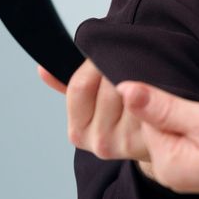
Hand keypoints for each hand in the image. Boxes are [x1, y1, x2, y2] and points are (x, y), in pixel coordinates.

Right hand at [37, 62, 154, 178]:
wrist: (153, 141)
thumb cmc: (121, 113)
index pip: (79, 85)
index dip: (94, 63)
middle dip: (119, 67)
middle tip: (130, 60)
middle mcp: (99, 142)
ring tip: (144, 74)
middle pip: (107, 86)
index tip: (106, 54)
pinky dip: (154, 89)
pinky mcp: (150, 138)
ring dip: (138, 75)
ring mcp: (125, 143)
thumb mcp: (92, 100)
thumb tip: (42, 69)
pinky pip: (150, 101)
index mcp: (78, 131)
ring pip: (130, 91)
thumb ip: (66, 84)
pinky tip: (156, 88)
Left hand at [118, 81, 198, 198]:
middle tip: (196, 92)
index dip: (156, 93)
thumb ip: (164, 106)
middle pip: (153, 123)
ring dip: (183, 109)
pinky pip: (184, 134)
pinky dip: (193, 119)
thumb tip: (125, 89)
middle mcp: (170, 171)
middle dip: (169, 102)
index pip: (142, 117)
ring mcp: (186, 169)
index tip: (178, 81)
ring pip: (170, 126)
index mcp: (166, 162)